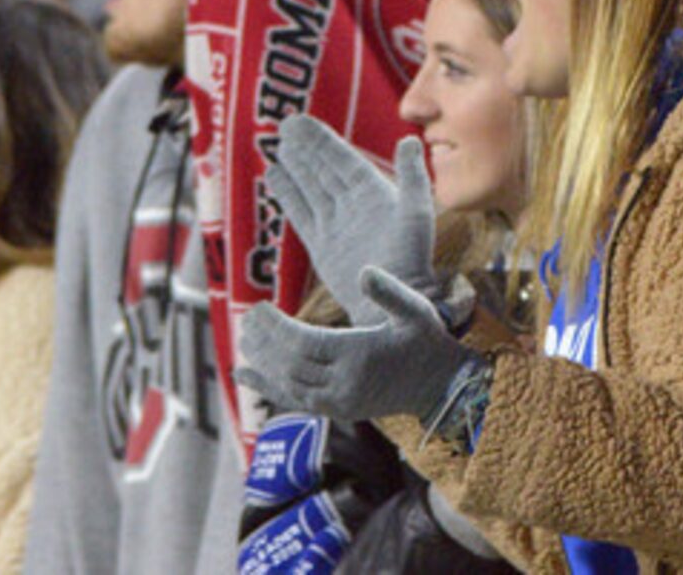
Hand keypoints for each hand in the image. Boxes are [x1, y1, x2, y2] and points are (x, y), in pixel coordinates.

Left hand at [233, 267, 471, 423]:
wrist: (440, 387)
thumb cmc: (427, 340)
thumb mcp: (416, 310)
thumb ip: (390, 291)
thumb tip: (363, 272)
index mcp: (360, 354)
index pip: (305, 344)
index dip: (277, 328)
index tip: (258, 308)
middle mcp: (345, 384)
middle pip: (291, 365)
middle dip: (265, 344)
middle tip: (246, 319)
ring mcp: (339, 401)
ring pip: (289, 385)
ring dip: (263, 363)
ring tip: (243, 340)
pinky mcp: (337, 410)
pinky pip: (294, 401)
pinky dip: (266, 388)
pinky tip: (243, 374)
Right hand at [267, 116, 438, 323]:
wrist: (393, 303)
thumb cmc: (411, 259)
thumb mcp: (415, 213)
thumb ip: (412, 177)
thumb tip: (409, 140)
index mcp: (373, 191)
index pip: (342, 158)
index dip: (321, 139)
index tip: (300, 121)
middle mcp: (353, 204)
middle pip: (323, 169)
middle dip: (305, 147)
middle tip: (284, 124)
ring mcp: (336, 224)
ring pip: (310, 188)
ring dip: (294, 167)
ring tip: (277, 146)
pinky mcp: (321, 245)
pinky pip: (300, 213)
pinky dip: (286, 195)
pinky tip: (273, 175)